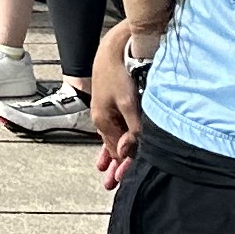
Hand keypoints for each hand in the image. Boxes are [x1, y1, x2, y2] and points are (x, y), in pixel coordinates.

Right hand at [88, 23, 142, 178]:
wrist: (114, 49)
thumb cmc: (120, 73)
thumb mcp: (129, 103)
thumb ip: (133, 129)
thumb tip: (129, 151)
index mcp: (102, 120)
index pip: (114, 149)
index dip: (123, 165)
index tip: (127, 179)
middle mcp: (102, 118)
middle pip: (111, 146)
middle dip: (114, 165)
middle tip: (112, 184)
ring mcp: (106, 111)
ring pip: (112, 138)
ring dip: (114, 154)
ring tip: (107, 171)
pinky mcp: (112, 104)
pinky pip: (115, 128)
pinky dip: (116, 140)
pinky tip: (115, 146)